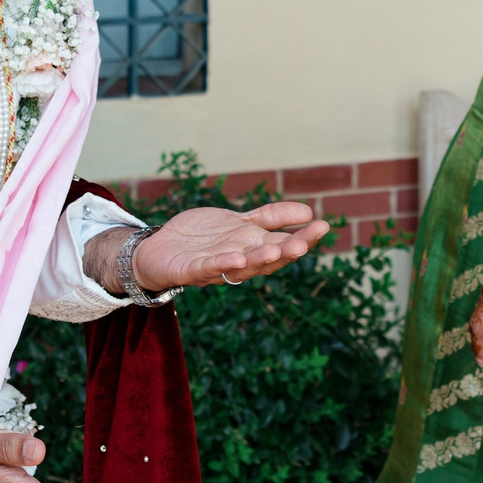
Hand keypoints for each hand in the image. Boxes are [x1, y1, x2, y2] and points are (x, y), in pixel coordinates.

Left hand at [123, 203, 331, 291]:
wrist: (160, 249)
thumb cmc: (202, 237)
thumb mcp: (240, 222)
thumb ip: (271, 218)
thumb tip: (309, 212)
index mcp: (252, 247)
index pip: (282, 243)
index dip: (302, 238)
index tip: (323, 226)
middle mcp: (239, 259)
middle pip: (267, 258)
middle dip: (285, 252)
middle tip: (304, 244)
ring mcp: (216, 267)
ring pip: (242, 266)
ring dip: (258, 260)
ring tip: (275, 249)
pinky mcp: (191, 270)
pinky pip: (208, 269)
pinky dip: (222, 266)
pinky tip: (235, 259)